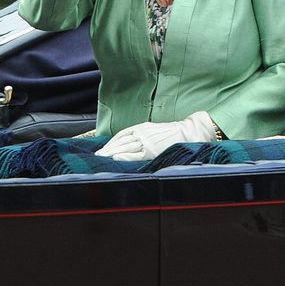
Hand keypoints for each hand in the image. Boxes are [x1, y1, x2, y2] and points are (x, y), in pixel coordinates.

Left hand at [95, 111, 215, 160]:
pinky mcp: (151, 150)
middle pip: (120, 141)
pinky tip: (116, 158)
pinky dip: (124, 156)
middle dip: (108, 149)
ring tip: (102, 158)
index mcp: (142, 127)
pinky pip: (135, 154)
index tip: (103, 148)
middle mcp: (141, 133)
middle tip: (97, 155)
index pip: (121, 135)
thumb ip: (142, 134)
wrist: (186, 132)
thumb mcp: (154, 129)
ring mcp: (146, 142)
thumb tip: (130, 144)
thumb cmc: (171, 133)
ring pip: (125, 147)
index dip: (111, 142)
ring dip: (112, 153)